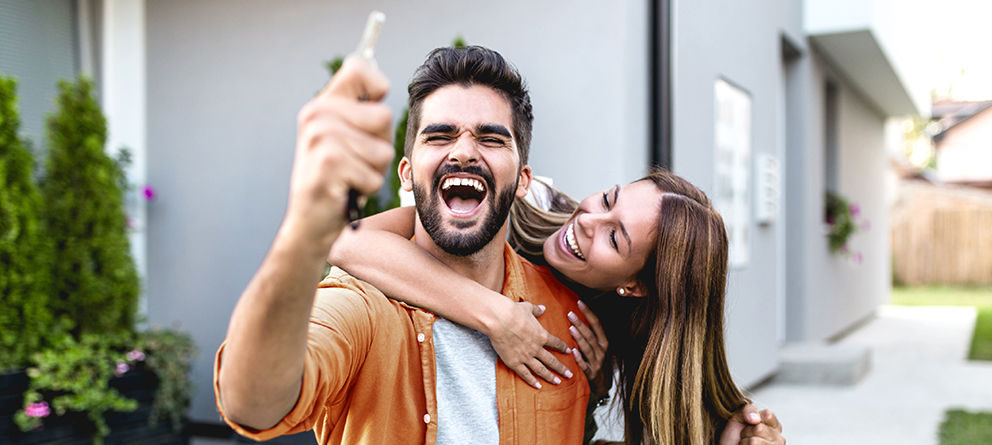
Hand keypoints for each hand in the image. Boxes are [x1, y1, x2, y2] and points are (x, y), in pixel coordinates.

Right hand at [283, 57, 393, 249]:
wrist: (309, 223)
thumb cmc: (337, 181)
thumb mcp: (346, 138)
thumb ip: (360, 111)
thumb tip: (380, 82)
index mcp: (321, 105)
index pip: (360, 68)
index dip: (378, 87)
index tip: (369, 117)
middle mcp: (316, 115)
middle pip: (384, 117)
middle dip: (380, 146)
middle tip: (353, 162)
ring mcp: (320, 137)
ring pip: (382, 150)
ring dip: (373, 171)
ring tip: (348, 177)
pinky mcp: (328, 163)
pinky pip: (374, 175)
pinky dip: (366, 188)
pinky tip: (344, 190)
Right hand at [488, 299, 573, 388]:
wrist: (500, 320)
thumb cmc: (513, 311)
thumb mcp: (528, 308)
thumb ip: (537, 310)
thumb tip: (543, 308)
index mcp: (541, 335)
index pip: (556, 343)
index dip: (563, 348)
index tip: (569, 352)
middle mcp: (536, 348)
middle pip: (552, 360)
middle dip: (561, 368)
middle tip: (570, 375)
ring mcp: (526, 357)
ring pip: (541, 370)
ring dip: (550, 377)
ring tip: (557, 382)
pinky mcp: (514, 362)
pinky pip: (525, 374)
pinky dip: (532, 381)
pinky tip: (537, 386)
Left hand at [568, 300, 608, 393]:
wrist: (604, 384)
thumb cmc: (598, 360)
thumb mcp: (599, 346)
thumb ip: (591, 333)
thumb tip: (578, 315)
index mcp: (604, 342)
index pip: (597, 324)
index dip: (589, 312)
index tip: (580, 302)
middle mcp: (602, 351)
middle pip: (590, 335)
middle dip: (581, 323)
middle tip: (570, 314)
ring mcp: (597, 362)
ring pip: (588, 348)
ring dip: (579, 338)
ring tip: (570, 328)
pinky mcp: (591, 373)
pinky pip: (584, 365)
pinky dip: (579, 358)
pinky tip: (573, 352)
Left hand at [719, 404, 784, 444]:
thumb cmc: (735, 434)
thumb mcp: (739, 415)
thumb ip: (748, 410)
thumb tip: (756, 419)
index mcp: (774, 425)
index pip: (768, 415)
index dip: (753, 418)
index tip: (750, 423)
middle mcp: (778, 437)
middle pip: (759, 428)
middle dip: (747, 431)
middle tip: (746, 435)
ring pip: (754, 440)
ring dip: (744, 441)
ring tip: (746, 443)